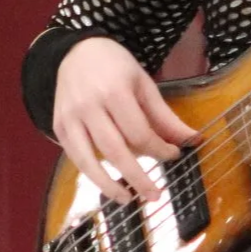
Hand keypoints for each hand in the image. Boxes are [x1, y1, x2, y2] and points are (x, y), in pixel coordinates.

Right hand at [52, 37, 198, 203]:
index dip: (159, 149)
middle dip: (137, 176)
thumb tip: (192, 140)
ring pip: (88, 160)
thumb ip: (164, 116)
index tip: (174, 155)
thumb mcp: (144, 84)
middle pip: (115, 150)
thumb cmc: (115, 67)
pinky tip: (106, 184)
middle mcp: (89, 106)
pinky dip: (90, 174)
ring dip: (108, 184)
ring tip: (127, 200)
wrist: (76, 52)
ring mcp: (70, 118)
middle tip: (155, 195)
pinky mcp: (58, 126)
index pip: (140, 132)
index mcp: (115, 91)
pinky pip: (74, 157)